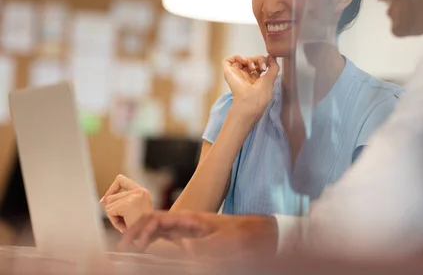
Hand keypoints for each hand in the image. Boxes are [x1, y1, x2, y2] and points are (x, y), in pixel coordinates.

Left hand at [100, 174, 153, 232]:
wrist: (152, 237)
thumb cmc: (144, 230)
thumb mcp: (134, 212)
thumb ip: (122, 203)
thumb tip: (103, 200)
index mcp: (143, 192)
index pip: (121, 180)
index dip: (111, 189)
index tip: (105, 200)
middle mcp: (140, 191)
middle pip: (111, 197)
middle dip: (114, 211)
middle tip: (126, 221)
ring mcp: (134, 196)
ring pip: (109, 204)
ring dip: (114, 217)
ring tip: (127, 224)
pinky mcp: (127, 204)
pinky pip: (110, 211)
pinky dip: (114, 222)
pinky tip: (125, 226)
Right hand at [118, 211, 277, 259]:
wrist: (253, 232)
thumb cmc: (240, 234)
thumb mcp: (225, 241)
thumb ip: (205, 246)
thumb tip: (186, 253)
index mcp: (188, 219)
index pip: (157, 219)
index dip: (142, 230)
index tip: (134, 245)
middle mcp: (182, 222)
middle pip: (150, 222)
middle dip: (132, 232)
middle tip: (120, 248)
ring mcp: (183, 229)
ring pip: (153, 229)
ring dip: (138, 237)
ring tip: (125, 249)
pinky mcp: (186, 238)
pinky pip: (163, 238)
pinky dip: (150, 242)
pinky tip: (144, 251)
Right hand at [223, 55, 278, 117]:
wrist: (247, 104)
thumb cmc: (258, 98)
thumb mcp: (270, 81)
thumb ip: (273, 68)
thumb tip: (272, 57)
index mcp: (256, 80)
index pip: (259, 66)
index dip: (264, 62)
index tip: (267, 65)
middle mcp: (246, 77)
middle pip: (252, 61)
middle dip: (259, 60)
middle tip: (262, 67)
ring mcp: (237, 75)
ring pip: (242, 59)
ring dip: (250, 59)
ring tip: (252, 67)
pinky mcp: (228, 73)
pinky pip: (229, 60)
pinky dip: (237, 57)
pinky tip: (243, 61)